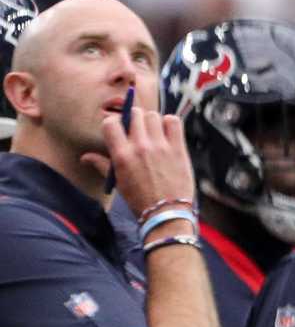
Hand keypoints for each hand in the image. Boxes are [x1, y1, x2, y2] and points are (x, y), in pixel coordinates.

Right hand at [95, 95, 195, 209]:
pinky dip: (170, 123)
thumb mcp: (117, 182)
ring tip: (153, 132)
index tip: (120, 128)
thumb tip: (85, 157)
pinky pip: (174, 122)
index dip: (114, 122)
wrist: (166, 212)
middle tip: (138, 129)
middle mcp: (140, 147)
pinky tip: (167, 133)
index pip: (111, 123)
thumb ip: (101, 165)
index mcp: (121, 155)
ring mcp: (160, 146)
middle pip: (135, 114)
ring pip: (153, 116)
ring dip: (152, 121)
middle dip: (134, 119)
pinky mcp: (178, 149)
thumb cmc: (140, 199)